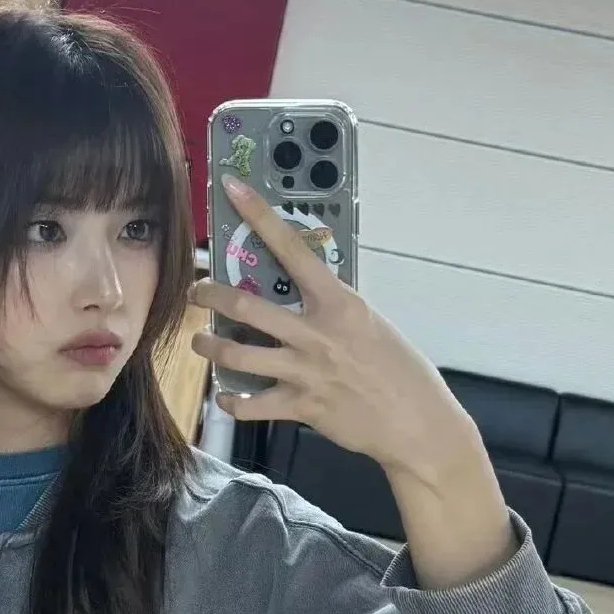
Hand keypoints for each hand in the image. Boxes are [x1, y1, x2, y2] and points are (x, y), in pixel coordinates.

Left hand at [191, 176, 478, 486]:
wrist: (418, 424)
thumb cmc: (400, 370)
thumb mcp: (370, 323)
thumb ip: (333, 309)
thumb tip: (305, 294)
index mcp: (338, 303)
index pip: (292, 248)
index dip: (259, 215)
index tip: (233, 189)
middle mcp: (316, 333)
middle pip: (246, 305)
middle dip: (209, 295)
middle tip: (195, 291)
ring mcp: (305, 371)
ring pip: (238, 355)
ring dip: (210, 346)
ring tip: (200, 342)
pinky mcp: (301, 407)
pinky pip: (252, 405)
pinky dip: (233, 403)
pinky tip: (227, 399)